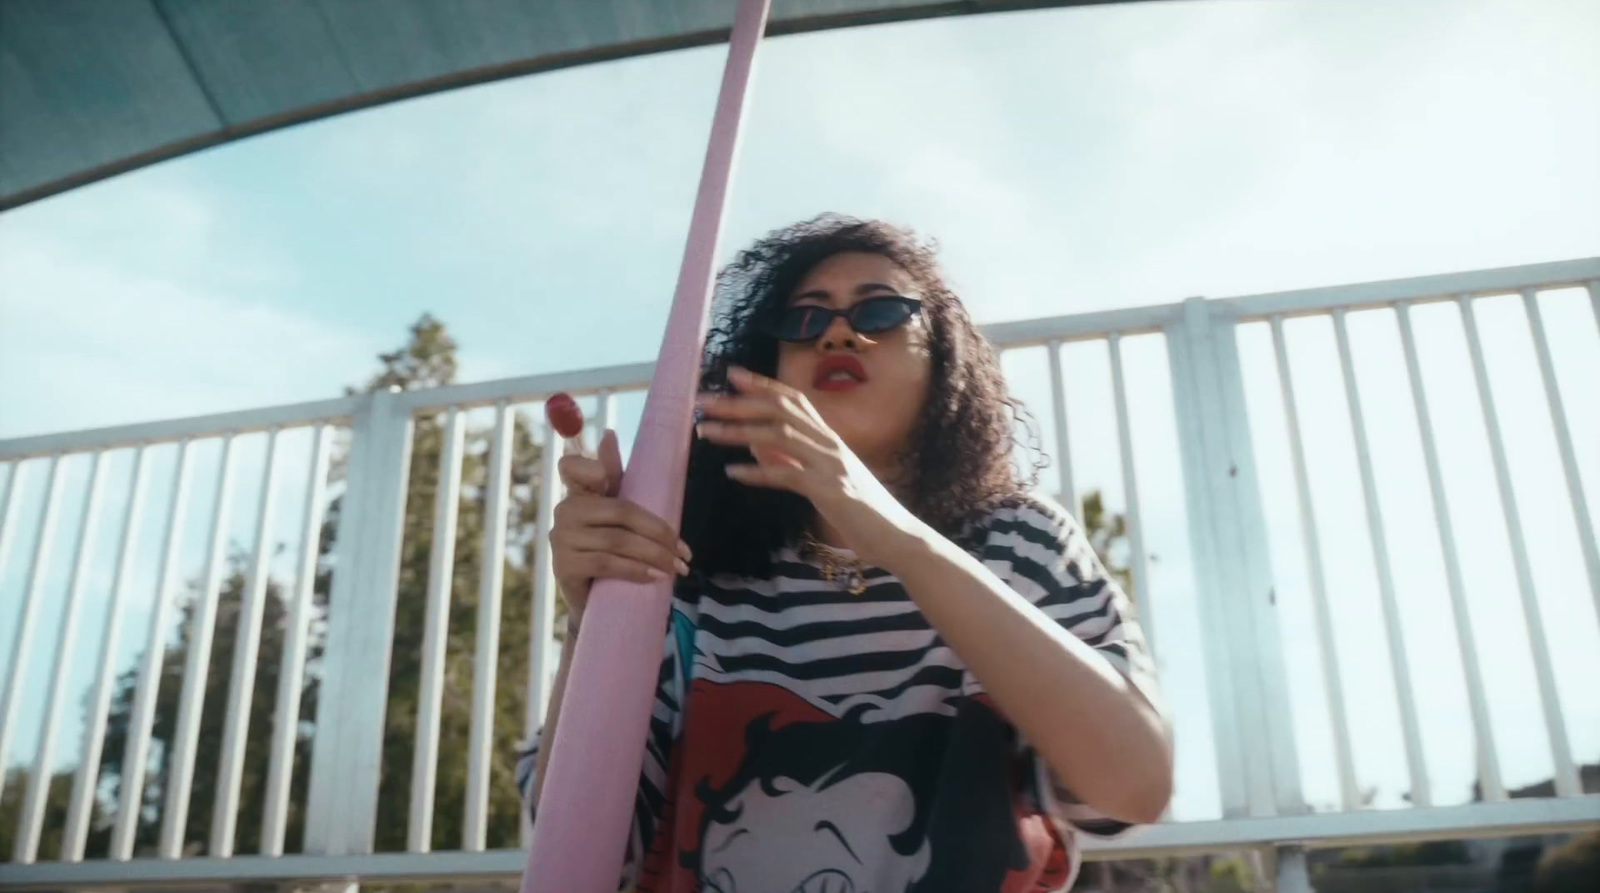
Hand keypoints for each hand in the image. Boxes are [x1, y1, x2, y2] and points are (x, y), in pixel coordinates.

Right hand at [550, 429, 691, 622]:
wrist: (591, 597)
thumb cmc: (607, 547)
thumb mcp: (616, 512)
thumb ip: (615, 475)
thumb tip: (608, 434)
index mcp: (578, 491)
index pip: (571, 468)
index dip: (587, 468)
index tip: (604, 476)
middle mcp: (565, 510)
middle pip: (621, 512)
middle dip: (659, 533)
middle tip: (685, 553)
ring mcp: (561, 538)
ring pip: (618, 541)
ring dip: (655, 556)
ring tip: (678, 568)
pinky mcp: (563, 565)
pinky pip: (606, 563)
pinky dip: (635, 571)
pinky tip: (654, 577)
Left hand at [695, 366, 922, 567]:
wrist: (898, 535)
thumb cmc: (860, 509)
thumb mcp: (823, 478)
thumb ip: (792, 459)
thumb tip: (756, 444)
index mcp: (829, 437)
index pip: (793, 399)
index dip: (762, 384)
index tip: (731, 373)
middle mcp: (829, 443)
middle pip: (780, 409)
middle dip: (739, 402)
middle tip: (703, 401)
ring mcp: (830, 464)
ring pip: (779, 434)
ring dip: (738, 431)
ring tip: (706, 431)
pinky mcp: (829, 490)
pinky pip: (787, 475)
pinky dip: (757, 472)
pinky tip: (733, 472)